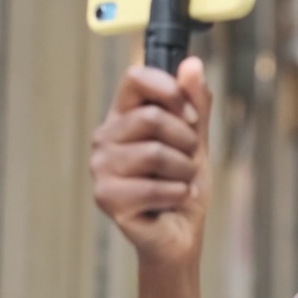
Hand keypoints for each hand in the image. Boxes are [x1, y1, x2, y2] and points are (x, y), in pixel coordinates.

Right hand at [90, 57, 212, 265]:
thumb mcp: (196, 139)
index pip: (136, 77)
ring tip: (181, 183)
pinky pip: (154, 186)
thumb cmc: (183, 185)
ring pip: (155, 153)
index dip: (170, 90)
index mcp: (123, 117)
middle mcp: (105, 139)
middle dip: (186, 141)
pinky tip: (175, 200)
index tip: (190, 115)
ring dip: (184, 171)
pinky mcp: (107, 198)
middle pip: (152, 116)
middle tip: (189, 160)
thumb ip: (195, 103)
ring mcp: (102, 169)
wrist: (182, 232)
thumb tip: (192, 64)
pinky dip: (178, 194)